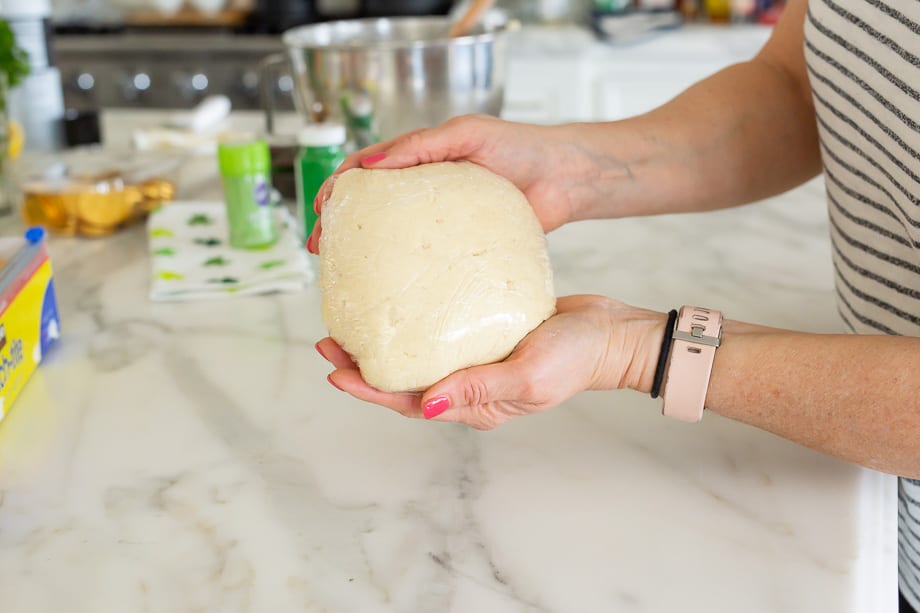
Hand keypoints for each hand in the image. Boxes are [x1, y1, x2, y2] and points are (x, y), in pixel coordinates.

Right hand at [306, 114, 600, 252]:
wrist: (566, 179)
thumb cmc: (520, 148)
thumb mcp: (467, 134)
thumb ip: (422, 145)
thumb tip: (371, 165)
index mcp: (420, 159)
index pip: (366, 170)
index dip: (338, 188)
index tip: (320, 208)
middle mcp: (425, 192)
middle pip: (370, 208)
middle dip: (340, 226)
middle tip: (320, 247)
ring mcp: (442, 222)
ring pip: (394, 238)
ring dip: (365, 253)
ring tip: (344, 272)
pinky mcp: (462, 248)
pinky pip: (428, 261)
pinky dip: (406, 273)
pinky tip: (392, 289)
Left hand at [315, 296, 665, 429]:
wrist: (609, 333)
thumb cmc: (576, 359)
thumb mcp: (528, 376)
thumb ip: (478, 388)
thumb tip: (423, 403)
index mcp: (473, 404)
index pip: (408, 402)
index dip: (368, 389)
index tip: (335, 371)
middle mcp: (468, 386)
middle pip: (404, 380)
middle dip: (363, 366)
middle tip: (329, 341)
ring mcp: (475, 359)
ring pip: (418, 355)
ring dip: (385, 342)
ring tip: (354, 319)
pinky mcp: (484, 332)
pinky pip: (440, 330)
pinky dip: (416, 319)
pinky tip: (402, 298)